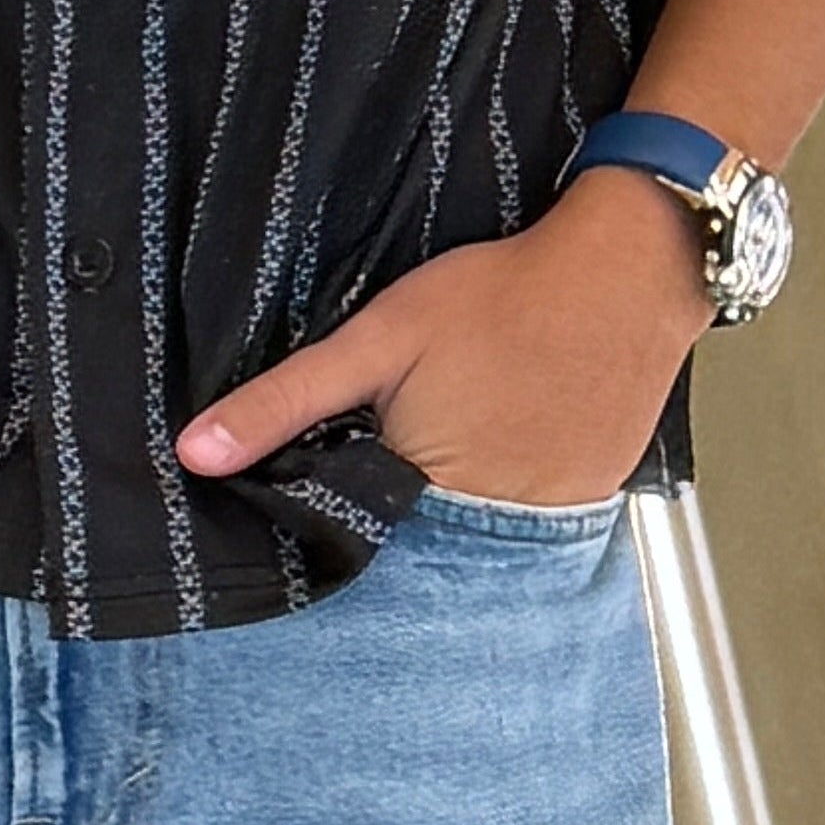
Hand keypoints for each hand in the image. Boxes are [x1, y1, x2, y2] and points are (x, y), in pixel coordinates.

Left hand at [176, 172, 711, 506]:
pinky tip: (509, 437)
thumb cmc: (500, 295)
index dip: (335, 520)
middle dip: (394, 521)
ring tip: (464, 433)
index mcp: (429, 498)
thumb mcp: (378, 337)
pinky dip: (512, 497)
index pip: (357, 547)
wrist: (627, 271)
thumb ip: (287, 400)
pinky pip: (534, 524)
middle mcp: (498, 532)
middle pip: (420, 553)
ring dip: (456, 512)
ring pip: (480, 543)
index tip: (329, 485)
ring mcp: (555, 523)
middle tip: (409, 441)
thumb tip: (197, 454)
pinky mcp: (593, 502)